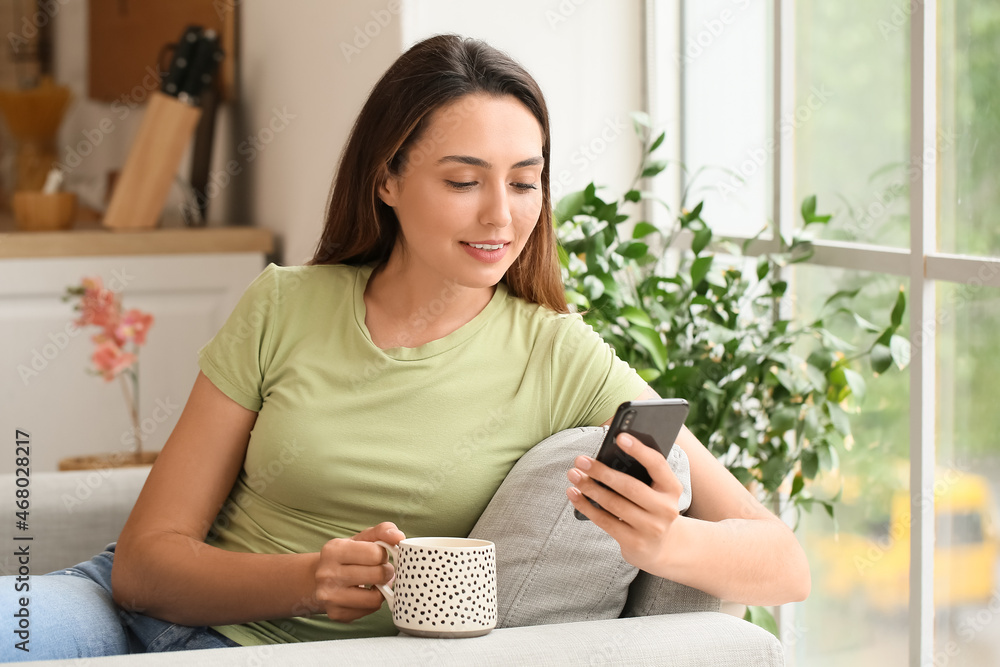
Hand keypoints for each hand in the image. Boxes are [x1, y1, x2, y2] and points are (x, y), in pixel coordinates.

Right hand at [313, 522, 404, 622]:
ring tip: (375, 583)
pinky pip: (369, 611)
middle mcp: (327, 574)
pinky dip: (372, 603)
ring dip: (381, 590)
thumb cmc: (346, 557)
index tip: (378, 556)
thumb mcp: (361, 539)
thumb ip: (382, 531)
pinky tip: (365, 595)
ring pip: (375, 598)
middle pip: (378, 575)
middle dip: (385, 572)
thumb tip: (399, 537)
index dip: (383, 555)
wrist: (319, 581)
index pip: (376, 553)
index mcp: (333, 550)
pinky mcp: (336, 614)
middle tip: (381, 570)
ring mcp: (329, 596)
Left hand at [566, 433, 682, 571]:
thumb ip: (640, 473)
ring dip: (590, 488)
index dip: (639, 450)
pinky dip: (586, 506)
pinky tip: (574, 494)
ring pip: (614, 504)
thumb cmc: (651, 507)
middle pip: (629, 486)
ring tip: (573, 475)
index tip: (620, 437)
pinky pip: (605, 521)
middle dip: (602, 472)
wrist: (661, 547)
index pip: (657, 465)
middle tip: (581, 460)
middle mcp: (666, 509)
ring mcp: (651, 528)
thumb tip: (607, 453)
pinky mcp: (634, 542)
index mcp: (672, 488)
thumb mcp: (655, 490)